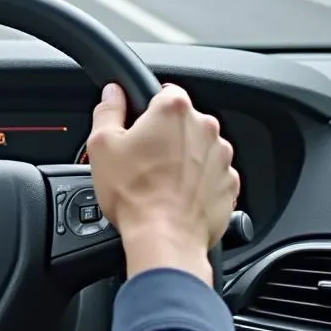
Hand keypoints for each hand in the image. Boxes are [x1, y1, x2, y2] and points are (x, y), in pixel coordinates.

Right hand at [85, 82, 239, 285]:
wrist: (165, 238)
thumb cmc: (134, 193)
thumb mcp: (102, 145)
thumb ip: (108, 110)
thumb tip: (113, 93)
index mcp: (174, 110)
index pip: (162, 92)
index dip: (145, 109)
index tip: (135, 127)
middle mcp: (205, 128)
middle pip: (181, 121)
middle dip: (163, 136)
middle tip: (140, 159)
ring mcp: (221, 157)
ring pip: (197, 148)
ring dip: (181, 158)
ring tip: (157, 182)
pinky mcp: (228, 183)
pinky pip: (210, 174)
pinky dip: (195, 181)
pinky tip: (174, 195)